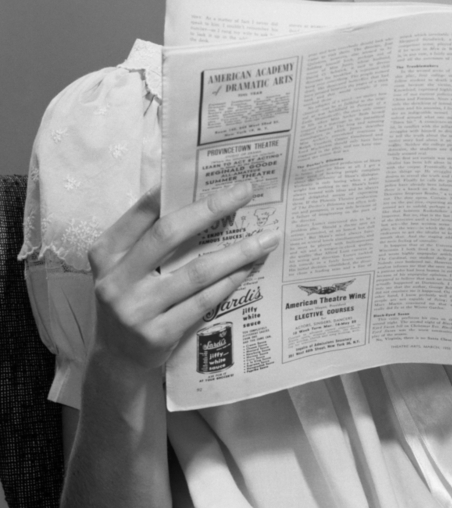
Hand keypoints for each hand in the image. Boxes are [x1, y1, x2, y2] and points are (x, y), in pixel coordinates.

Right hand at [88, 182, 278, 369]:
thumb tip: (193, 192)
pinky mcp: (157, 334)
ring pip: (196, 271)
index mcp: (106, 252)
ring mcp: (136, 309)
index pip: (143, 212)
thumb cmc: (130, 295)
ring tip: (266, 237)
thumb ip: (148, 233)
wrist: (116, 357)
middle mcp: (116, 279)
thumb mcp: (124, 264)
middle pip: (169, 234)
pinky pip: (203, 301)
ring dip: (237, 251)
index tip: (210, 171)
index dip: (174, 189)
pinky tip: (250, 267)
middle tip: (246, 191)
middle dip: (211, 208)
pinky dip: (230, 281)